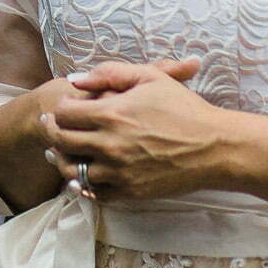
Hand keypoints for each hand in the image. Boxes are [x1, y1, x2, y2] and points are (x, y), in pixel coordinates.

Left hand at [41, 61, 224, 200]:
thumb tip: (75, 80)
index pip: (64, 114)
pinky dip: (84, 186)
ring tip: (60, 153)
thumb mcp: (150, 77)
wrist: (216, 148)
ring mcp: (120, 172)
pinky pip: (96, 193)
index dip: (58, 109)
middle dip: (52, 132)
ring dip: (62, 161)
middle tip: (51, 127)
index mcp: (112, 114)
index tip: (62, 107)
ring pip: (73, 172)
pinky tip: (83, 176)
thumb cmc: (185, 108)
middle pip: (62, 142)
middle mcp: (110, 145)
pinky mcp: (131, 192)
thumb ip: (109, 73)